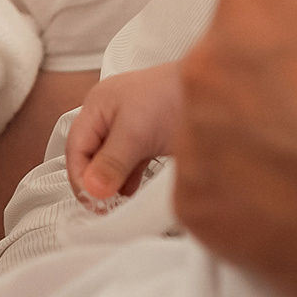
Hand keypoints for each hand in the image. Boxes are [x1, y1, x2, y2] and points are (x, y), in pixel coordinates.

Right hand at [65, 61, 182, 209]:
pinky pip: (131, 165)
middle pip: (91, 156)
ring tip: (118, 206)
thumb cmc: (174, 96)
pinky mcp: (150, 140)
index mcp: (97, 107)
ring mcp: (131, 129)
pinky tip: (132, 195)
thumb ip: (112, 162)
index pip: (77, 147)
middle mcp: (110, 117)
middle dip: (95, 182)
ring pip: (111, 162)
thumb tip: (92, 190)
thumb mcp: (136, 133)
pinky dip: (129, 181)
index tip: (93, 201)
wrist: (219, 89)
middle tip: (105, 208)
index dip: (80, 176)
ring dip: (113, 184)